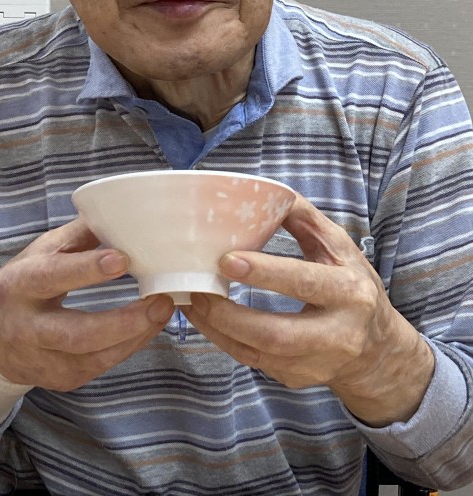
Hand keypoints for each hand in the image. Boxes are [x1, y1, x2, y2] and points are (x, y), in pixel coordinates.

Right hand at [0, 218, 173, 389]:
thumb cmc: (25, 283)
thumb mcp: (41, 252)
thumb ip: (79, 235)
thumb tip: (121, 213)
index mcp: (18, 284)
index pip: (52, 276)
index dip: (86, 269)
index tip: (123, 259)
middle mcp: (25, 327)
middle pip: (75, 333)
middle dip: (122, 320)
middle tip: (160, 301)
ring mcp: (41, 359)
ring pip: (91, 356)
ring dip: (134, 336)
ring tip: (163, 311)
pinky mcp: (60, 379)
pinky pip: (99, 367)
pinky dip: (128, 347)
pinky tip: (148, 328)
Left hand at [183, 193, 434, 426]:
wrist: (378, 350)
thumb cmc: (353, 287)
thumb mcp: (340, 247)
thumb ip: (304, 219)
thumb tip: (264, 192)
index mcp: (349, 291)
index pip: (304, 282)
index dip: (264, 273)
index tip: (226, 260)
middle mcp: (337, 333)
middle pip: (277, 333)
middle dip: (229, 314)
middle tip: (197, 290)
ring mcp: (316, 363)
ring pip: (259, 353)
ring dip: (217, 329)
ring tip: (191, 302)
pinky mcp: (297, 378)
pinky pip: (253, 362)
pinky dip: (223, 340)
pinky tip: (205, 320)